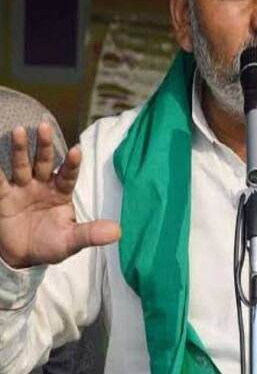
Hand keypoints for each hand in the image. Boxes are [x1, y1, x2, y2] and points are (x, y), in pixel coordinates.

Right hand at [0, 123, 119, 268]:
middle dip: (45, 145)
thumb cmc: (52, 244)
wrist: (23, 257)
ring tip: (18, 130)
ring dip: (19, 149)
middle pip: (45, 162)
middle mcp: (43, 185)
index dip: (72, 163)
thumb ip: (91, 234)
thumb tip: (118, 232)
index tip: (77, 150)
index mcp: (62, 193)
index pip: (69, 174)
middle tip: (44, 126)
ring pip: (22, 165)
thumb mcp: (71, 241)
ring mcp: (23, 189)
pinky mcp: (4, 197)